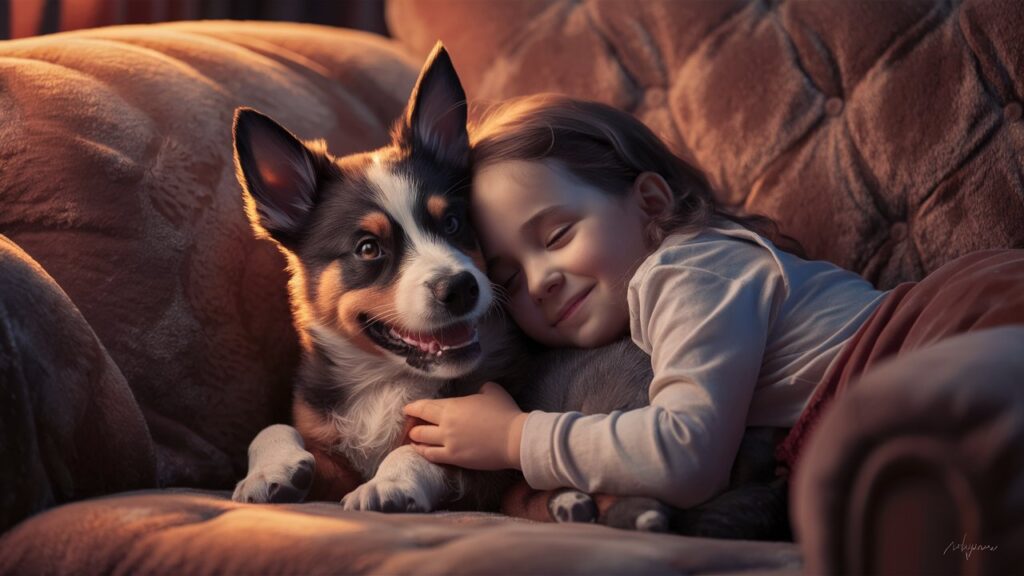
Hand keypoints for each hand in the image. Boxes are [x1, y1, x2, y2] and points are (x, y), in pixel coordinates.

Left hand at [403, 381, 526, 470]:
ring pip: (422, 439)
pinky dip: (422, 451)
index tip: (408, 408)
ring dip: (415, 437)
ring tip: (412, 437)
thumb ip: (480, 389)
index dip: (414, 407)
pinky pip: (431, 455)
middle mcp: (445, 423)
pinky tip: (420, 450)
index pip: (426, 406)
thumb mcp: (492, 391)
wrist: (514, 439)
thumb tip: (478, 393)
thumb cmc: (505, 413)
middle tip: (409, 423)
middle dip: (412, 422)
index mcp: (453, 405)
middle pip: (420, 422)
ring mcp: (448, 441)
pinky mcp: (454, 457)